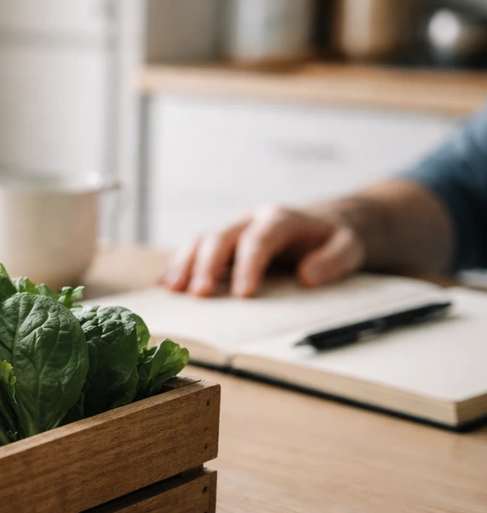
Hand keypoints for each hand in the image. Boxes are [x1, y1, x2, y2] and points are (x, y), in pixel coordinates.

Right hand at [160, 204, 365, 296]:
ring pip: (200, 240)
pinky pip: (192, 250)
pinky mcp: (218, 243)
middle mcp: (248, 219)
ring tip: (174, 290)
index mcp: (279, 218)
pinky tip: (165, 285)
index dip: (249, 265)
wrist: (316, 227)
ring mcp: (230, 229)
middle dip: (208, 265)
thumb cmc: (329, 242)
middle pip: (221, 236)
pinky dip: (177, 266)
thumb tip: (309, 276)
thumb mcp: (348, 248)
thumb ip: (335, 260)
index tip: (244, 294)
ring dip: (185, 265)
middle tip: (200, 294)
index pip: (259, 238)